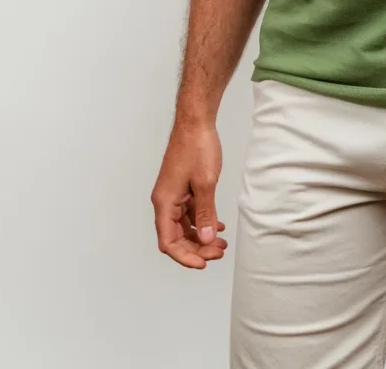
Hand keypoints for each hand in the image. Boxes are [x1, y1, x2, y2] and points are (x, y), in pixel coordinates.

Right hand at [151, 121, 227, 268]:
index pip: (168, 242)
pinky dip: (202, 221)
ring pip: (184, 226)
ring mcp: (174, 194)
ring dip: (201, 236)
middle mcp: (165, 201)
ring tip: (221, 244)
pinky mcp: (182, 188)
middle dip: (197, 248)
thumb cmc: (197, 146)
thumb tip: (206, 239)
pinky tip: (218, 226)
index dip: (185, 257)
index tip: (204, 264)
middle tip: (219, 253)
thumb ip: (206, 213)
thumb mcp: (206, 183)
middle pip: (176, 237)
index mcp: (164, 202)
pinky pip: (189, 212)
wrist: (196, 121)